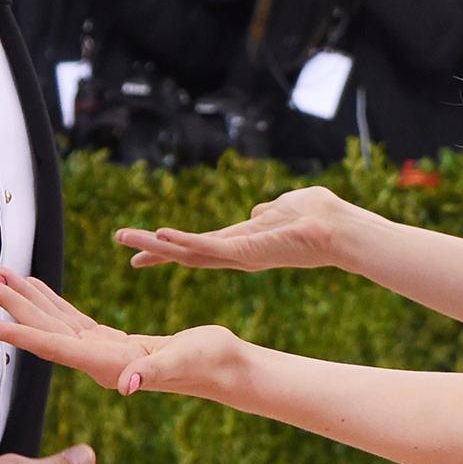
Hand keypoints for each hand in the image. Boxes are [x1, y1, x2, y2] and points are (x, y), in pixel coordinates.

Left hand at [0, 268, 248, 400]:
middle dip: (11, 306)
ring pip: (54, 322)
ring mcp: (101, 352)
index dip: (16, 336)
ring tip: (0, 276)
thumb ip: (155, 371)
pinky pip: (72, 319)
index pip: (52, 348)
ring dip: (26, 300)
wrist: (225, 369)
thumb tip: (128, 385)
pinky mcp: (111, 342)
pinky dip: (52, 301)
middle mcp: (96, 361)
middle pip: (44, 330)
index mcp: (106, 365)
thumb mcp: (184, 361)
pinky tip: (38, 288)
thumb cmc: (209, 363)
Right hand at [115, 184, 362, 270]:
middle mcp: (237, 253)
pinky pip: (209, 247)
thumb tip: (259, 210)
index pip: (201, 246)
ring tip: (127, 239)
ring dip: (157, 245)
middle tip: (122, 243)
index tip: (148, 243)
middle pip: (187, 252)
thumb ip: (267, 211)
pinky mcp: (247, 251)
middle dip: (153, 249)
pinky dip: (184, 242)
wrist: (340, 232)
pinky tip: (161, 237)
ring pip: (190, 251)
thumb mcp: (284, 209)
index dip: (174, 246)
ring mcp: (240, 254)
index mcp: (243, 243)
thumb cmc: (318, 218)